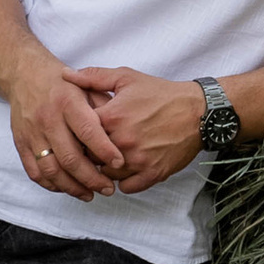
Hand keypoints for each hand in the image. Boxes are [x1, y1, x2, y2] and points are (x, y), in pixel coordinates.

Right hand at [7, 44, 124, 197]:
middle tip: (108, 188)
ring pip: (51, 170)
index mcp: (67, 101)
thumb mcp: (87, 85)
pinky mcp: (21, 143)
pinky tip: (68, 188)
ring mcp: (32, 133)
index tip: (119, 163)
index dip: (104, 150)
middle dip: (92, 178)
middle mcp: (47, 118)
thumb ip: (104, 107)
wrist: (26, 74)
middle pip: (69, 158)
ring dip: (73, 187)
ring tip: (90, 194)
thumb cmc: (64, 84)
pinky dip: (52, 185)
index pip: (87, 131)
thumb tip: (121, 134)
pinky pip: (35, 172)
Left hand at [67, 66, 206, 191]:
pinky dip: (124, 181)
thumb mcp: (126, 78)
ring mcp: (138, 160)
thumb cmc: (161, 94)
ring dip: (106, 168)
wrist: (198, 111)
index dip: (77, 133)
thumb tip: (65, 75)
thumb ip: (93, 77)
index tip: (81, 131)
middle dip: (90, 153)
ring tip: (112, 156)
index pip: (78, 134)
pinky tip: (127, 168)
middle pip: (90, 157)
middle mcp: (122, 141)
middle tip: (95, 146)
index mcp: (112, 117)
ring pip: (106, 175)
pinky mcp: (153, 174)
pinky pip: (127, 188)